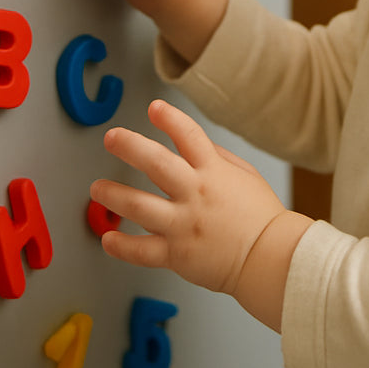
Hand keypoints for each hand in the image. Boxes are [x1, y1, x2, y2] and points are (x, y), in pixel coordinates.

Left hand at [90, 101, 285, 294]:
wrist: (270, 259)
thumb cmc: (261, 216)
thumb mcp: (246, 175)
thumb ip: (217, 157)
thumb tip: (190, 143)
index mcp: (213, 172)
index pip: (189, 135)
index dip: (170, 118)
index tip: (154, 108)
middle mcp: (195, 194)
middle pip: (156, 164)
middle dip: (130, 146)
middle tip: (111, 137)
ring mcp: (184, 225)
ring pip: (140, 207)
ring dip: (114, 195)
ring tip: (97, 188)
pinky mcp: (177, 255)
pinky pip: (142, 251)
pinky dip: (122, 246)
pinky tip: (108, 238)